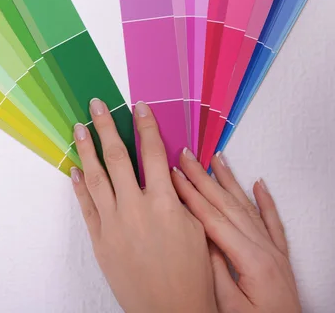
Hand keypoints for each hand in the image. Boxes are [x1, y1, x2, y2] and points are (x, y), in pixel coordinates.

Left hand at [70, 99, 216, 312]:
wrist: (171, 310)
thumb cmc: (192, 273)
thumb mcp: (197, 229)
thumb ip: (180, 197)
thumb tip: (167, 170)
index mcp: (164, 203)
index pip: (154, 153)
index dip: (145, 126)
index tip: (138, 106)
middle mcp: (135, 208)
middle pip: (118, 157)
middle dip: (106, 127)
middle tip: (95, 105)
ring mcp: (113, 224)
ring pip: (96, 177)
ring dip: (86, 149)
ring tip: (79, 128)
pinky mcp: (100, 240)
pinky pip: (86, 206)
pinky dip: (80, 186)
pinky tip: (75, 169)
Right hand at [172, 149, 300, 312]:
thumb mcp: (228, 304)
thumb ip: (215, 268)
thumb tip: (199, 236)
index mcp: (251, 260)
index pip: (213, 219)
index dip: (191, 195)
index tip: (174, 175)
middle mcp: (265, 249)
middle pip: (228, 205)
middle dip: (204, 178)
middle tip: (187, 156)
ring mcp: (274, 251)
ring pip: (248, 207)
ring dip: (230, 181)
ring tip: (216, 158)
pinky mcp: (280, 257)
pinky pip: (273, 222)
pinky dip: (265, 200)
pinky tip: (259, 183)